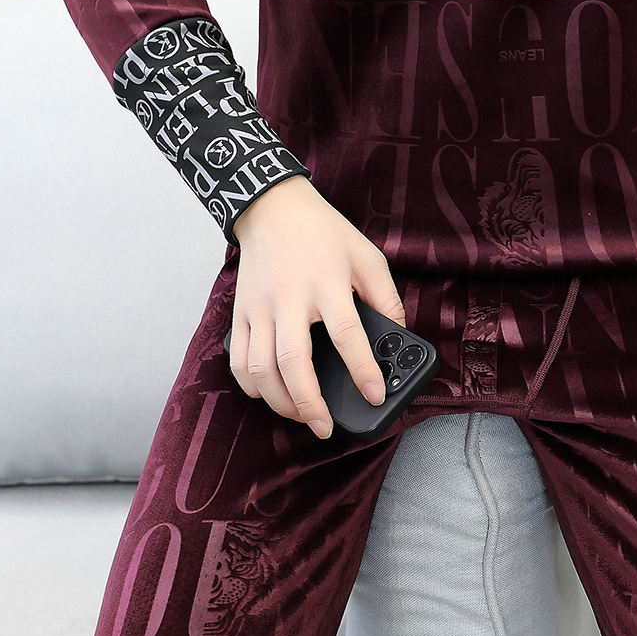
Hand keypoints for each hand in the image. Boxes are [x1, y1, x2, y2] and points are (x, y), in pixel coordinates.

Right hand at [228, 174, 405, 437]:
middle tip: (327, 426)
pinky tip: (270, 395)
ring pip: (260, 369)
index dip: (363, 370)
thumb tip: (397, 336)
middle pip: (294, 362)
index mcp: (327, 282)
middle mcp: (289, 297)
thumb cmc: (324, 234)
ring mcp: (260, 307)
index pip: (348, 333)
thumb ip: (386, 297)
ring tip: (303, 416)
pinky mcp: (240, 312)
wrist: (273, 208)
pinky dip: (251, 387)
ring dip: (281, 402)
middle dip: (311, 404)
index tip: (375, 394)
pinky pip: (239, 361)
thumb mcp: (367, 256)